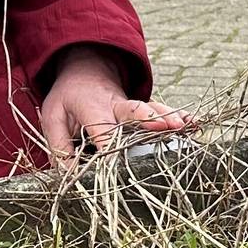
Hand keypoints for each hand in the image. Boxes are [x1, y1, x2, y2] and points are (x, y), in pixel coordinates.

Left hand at [37, 45, 193, 161]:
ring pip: (153, 109)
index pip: (101, 127)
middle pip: (133, 110)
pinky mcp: (144, 109)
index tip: (116, 164)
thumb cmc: (68, 99)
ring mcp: (133, 106)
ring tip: (185, 126)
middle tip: (165, 125)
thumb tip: (71, 176)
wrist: (85, 71)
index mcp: (90, 105)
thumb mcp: (52, 118)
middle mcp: (115, 104)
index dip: (109, 145)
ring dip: (169, 117)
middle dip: (149, 118)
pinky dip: (180, 116)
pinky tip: (194, 123)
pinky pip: (162, 111)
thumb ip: (60, 147)